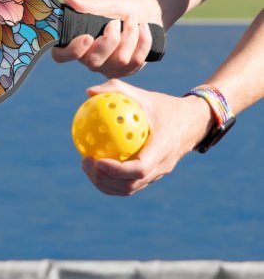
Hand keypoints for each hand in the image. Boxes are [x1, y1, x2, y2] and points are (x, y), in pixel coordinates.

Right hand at [52, 0, 161, 77]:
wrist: (143, 14)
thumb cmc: (118, 9)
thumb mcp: (105, 3)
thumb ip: (87, 4)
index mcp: (75, 43)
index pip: (61, 56)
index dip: (72, 51)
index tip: (87, 37)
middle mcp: (88, 59)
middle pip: (94, 62)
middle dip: (110, 40)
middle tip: (115, 22)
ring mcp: (107, 68)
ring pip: (120, 60)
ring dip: (130, 34)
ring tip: (132, 19)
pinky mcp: (125, 71)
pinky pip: (136, 61)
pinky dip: (143, 40)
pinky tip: (143, 28)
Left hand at [81, 79, 214, 195]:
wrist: (193, 122)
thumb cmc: (165, 106)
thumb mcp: (144, 95)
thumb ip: (117, 90)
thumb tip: (88, 92)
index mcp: (163, 148)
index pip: (139, 169)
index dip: (116, 170)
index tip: (96, 160)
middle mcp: (162, 166)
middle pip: (130, 185)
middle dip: (104, 179)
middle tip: (85, 161)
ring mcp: (158, 174)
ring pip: (129, 189)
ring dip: (105, 183)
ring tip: (86, 166)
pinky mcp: (153, 176)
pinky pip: (130, 184)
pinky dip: (111, 181)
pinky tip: (96, 166)